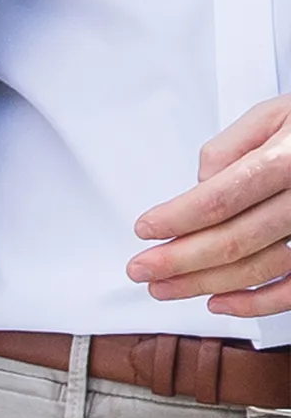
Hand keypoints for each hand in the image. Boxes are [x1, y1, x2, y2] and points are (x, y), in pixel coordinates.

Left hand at [128, 93, 290, 316]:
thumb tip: (198, 185)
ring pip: (261, 267)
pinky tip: (221, 302)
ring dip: (209, 284)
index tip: (144, 230)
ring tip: (166, 288)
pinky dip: (259, 302)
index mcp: (286, 161)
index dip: (177, 218)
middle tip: (141, 270)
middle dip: (181, 260)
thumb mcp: (272, 114)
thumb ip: (230, 148)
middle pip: (236, 239)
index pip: (221, 198)